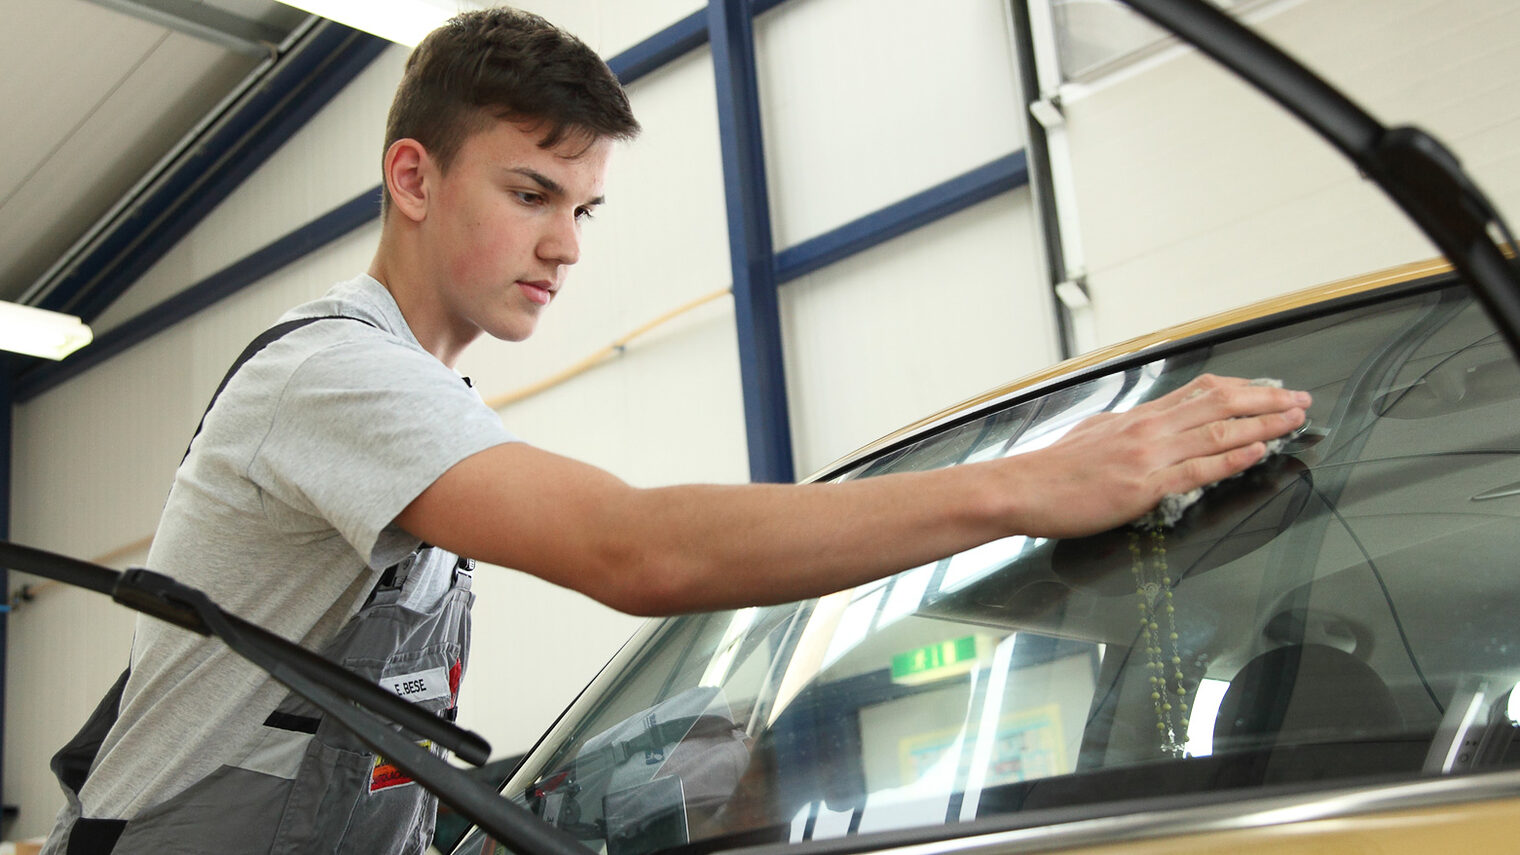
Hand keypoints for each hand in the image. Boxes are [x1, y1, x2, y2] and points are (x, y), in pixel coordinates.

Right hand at [1003, 374, 1308, 537]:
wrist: (1023, 488)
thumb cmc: (1053, 469)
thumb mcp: (1094, 433)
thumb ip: (1126, 429)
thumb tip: (1147, 427)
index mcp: (1138, 416)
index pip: (1201, 392)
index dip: (1244, 388)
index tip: (1270, 389)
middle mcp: (1149, 428)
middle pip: (1221, 404)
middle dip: (1267, 401)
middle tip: (1300, 400)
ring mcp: (1149, 456)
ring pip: (1218, 432)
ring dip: (1263, 424)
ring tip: (1294, 420)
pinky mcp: (1144, 486)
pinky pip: (1198, 470)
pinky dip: (1232, 458)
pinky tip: (1257, 450)